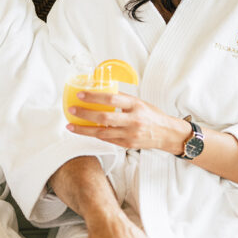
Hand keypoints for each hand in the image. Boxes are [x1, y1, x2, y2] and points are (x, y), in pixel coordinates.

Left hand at [66, 91, 188, 153]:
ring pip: (102, 133)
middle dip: (85, 114)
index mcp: (136, 105)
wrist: (167, 134)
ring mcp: (130, 134)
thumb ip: (122, 99)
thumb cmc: (152, 115)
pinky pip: (107, 140)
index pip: (112, 99)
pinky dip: (94, 135)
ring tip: (70, 125)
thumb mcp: (139, 102)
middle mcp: (133, 120)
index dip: (95, 97)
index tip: (81, 95)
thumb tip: (101, 92)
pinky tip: (84, 131)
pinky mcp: (127, 144)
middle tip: (71, 109)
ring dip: (84, 129)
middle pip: (105, 117)